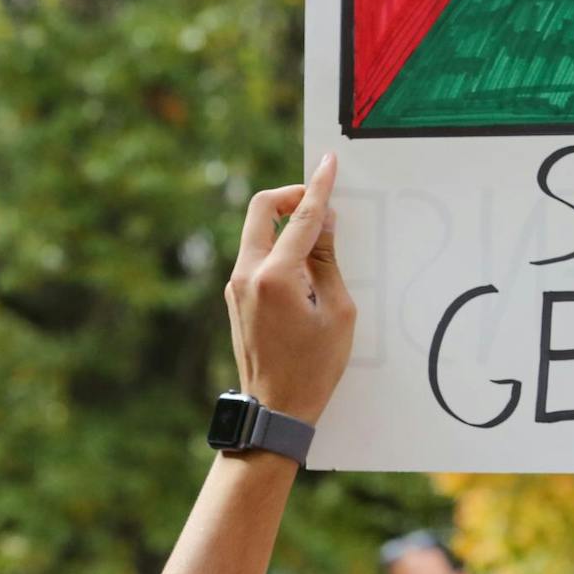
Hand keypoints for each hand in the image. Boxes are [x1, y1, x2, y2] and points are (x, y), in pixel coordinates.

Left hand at [225, 153, 355, 425]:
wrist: (275, 410)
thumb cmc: (313, 367)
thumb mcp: (337, 312)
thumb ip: (327, 261)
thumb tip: (323, 221)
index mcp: (274, 277)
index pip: (299, 217)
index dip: (318, 187)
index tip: (328, 163)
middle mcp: (246, 274)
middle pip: (260, 209)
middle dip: (289, 195)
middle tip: (317, 200)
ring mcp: (236, 286)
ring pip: (256, 232)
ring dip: (284, 224)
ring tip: (318, 242)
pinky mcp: (236, 297)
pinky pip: (255, 256)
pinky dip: (277, 247)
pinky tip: (303, 268)